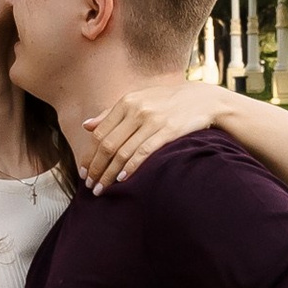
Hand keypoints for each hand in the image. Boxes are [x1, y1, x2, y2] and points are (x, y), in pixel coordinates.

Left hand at [76, 73, 227, 191]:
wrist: (203, 99)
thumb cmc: (167, 101)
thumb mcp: (138, 99)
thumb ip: (112, 113)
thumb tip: (86, 125)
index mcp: (126, 102)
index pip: (99, 133)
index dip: (89, 155)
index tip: (84, 172)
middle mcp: (137, 110)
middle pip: (107, 144)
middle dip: (96, 168)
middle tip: (90, 185)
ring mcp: (152, 120)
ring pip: (122, 152)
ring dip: (109, 173)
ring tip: (102, 188)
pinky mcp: (168, 131)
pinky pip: (143, 152)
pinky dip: (131, 167)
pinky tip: (123, 179)